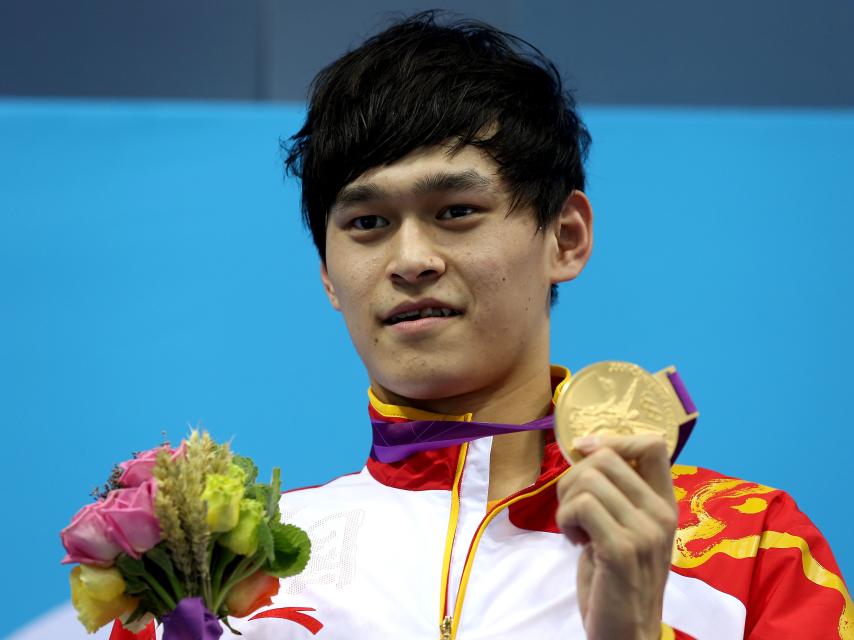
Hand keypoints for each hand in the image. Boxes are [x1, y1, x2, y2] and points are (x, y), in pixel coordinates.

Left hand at [555, 434, 676, 639]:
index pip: (653, 443)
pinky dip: (565, 520)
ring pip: (588, 480)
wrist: (625, 632)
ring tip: (576, 530)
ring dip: (566, 502)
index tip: (584, 452)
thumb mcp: (626, 527)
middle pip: (606, 457)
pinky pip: (581, 506)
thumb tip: (588, 448)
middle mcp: (661, 513)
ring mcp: (645, 531)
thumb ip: (618, 492)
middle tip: (573, 509)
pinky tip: (575, 542)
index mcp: (665, 503)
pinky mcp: (622, 549)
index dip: (612, 439)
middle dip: (573, 477)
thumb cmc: (617, 577)